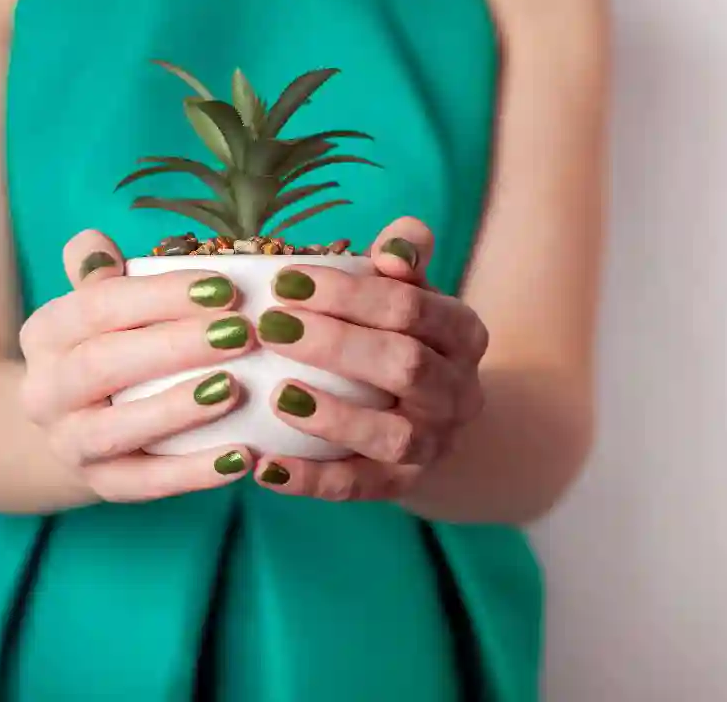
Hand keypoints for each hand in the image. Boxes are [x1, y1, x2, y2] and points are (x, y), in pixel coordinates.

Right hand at [18, 230, 256, 501]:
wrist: (75, 428)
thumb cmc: (108, 350)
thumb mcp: (96, 309)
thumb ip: (100, 275)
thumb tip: (95, 242)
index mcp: (45, 334)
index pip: (97, 306)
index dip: (160, 296)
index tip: (224, 287)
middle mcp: (44, 391)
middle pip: (103, 364)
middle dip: (175, 346)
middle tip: (242, 332)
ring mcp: (70, 444)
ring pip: (116, 430)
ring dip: (177, 408)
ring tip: (236, 389)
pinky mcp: (102, 486)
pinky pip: (146, 484)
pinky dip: (194, 473)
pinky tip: (243, 456)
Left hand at [252, 216, 488, 500]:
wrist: (431, 416)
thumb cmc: (400, 338)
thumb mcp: (409, 295)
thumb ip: (403, 262)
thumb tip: (400, 238)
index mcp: (462, 334)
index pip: (411, 308)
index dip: (350, 294)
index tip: (287, 281)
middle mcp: (458, 392)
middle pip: (405, 366)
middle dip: (336, 344)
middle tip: (272, 326)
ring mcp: (432, 444)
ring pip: (391, 435)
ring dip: (333, 416)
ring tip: (278, 395)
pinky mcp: (400, 485)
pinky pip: (357, 487)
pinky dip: (310, 480)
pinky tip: (264, 467)